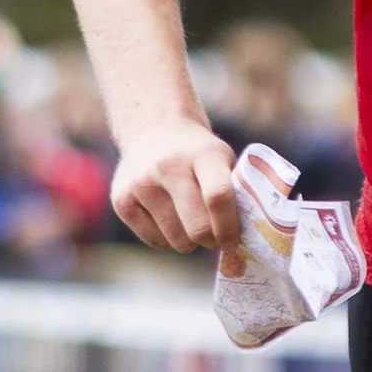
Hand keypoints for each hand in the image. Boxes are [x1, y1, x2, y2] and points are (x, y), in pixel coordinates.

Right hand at [111, 121, 243, 257]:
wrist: (154, 130)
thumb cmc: (199, 154)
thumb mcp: (223, 159)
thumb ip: (236, 192)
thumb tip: (250, 237)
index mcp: (203, 154)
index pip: (218, 197)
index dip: (229, 227)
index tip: (234, 240)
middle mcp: (168, 167)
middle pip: (197, 227)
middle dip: (212, 241)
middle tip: (217, 238)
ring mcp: (141, 184)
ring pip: (177, 240)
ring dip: (191, 242)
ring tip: (192, 223)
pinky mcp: (122, 200)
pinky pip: (155, 241)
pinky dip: (168, 239)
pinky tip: (171, 219)